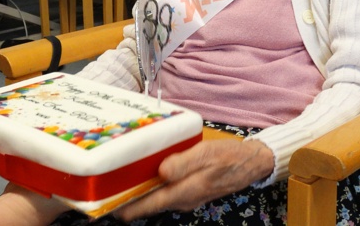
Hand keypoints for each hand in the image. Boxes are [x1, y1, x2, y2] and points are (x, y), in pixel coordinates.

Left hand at [114, 138, 273, 221]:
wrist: (252, 163)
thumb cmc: (230, 157)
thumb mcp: (207, 154)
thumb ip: (183, 163)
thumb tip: (161, 171)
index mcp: (185, 191)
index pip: (150, 204)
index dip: (128, 206)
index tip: (107, 205)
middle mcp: (183, 199)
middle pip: (150, 204)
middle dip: (130, 200)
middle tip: (107, 189)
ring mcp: (187, 196)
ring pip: (158, 199)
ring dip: (141, 193)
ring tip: (121, 182)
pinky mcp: (191, 190)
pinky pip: (167, 192)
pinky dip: (154, 186)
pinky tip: (147, 174)